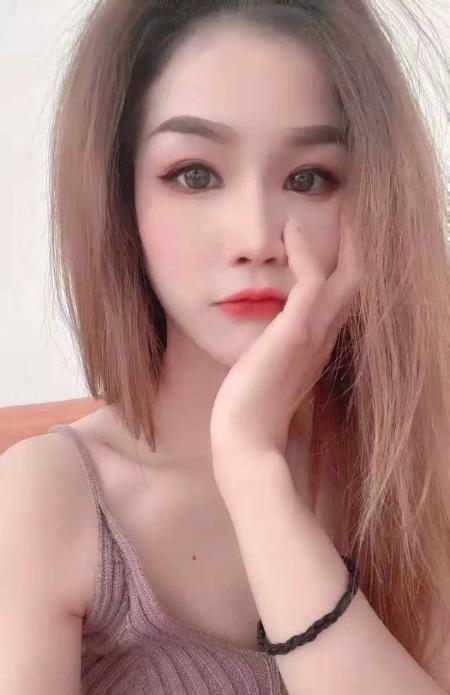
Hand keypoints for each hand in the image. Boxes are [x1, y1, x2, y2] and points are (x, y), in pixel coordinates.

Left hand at [210, 209, 361, 463]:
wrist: (245, 441)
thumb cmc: (249, 411)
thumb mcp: (266, 371)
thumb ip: (272, 350)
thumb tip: (259, 336)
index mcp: (317, 345)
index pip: (340, 298)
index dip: (344, 267)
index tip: (336, 239)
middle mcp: (324, 338)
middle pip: (356, 283)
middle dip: (357, 247)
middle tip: (353, 211)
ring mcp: (314, 335)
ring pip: (348, 277)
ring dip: (344, 239)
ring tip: (338, 204)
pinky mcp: (296, 333)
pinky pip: (311, 280)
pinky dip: (305, 250)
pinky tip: (291, 228)